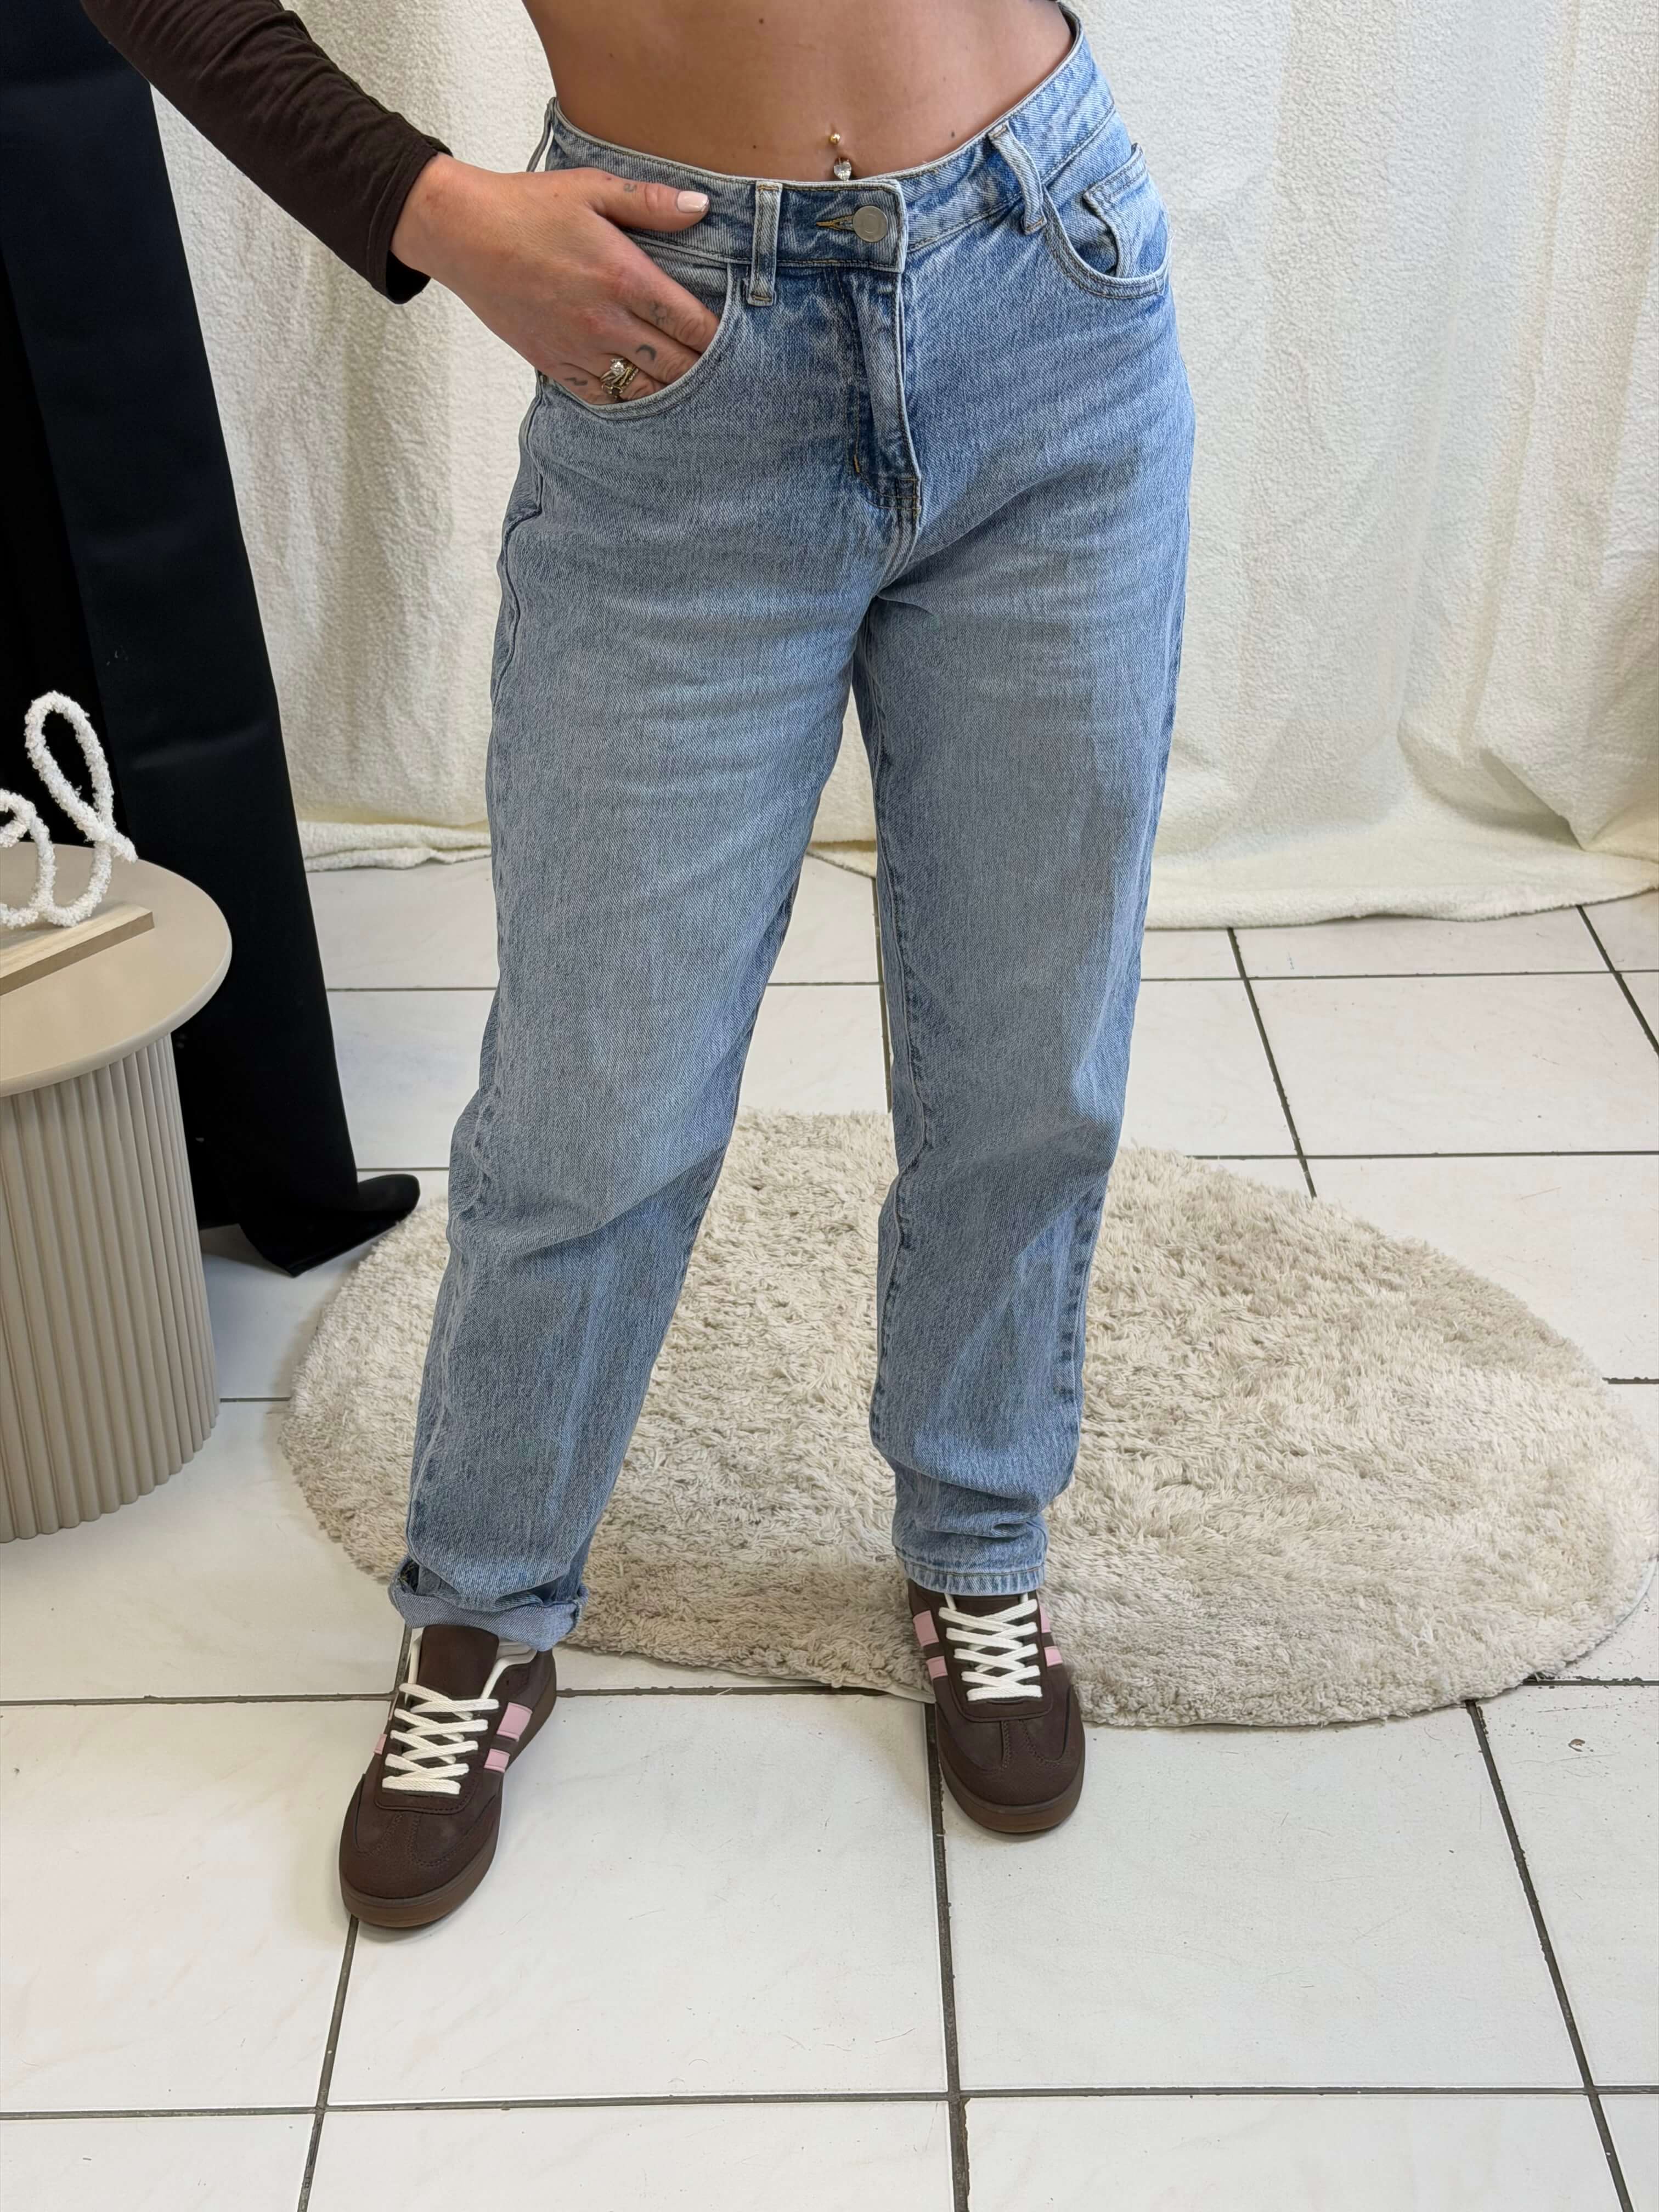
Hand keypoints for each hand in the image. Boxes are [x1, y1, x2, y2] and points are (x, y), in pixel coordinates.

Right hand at [392, 154, 718, 401]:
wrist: (463, 234)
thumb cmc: (529, 206)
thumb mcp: (593, 189)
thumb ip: (651, 203)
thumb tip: (702, 207)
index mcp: (623, 277)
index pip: (691, 323)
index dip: (720, 338)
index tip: (735, 340)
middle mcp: (605, 322)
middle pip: (676, 365)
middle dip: (704, 370)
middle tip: (723, 372)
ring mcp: (579, 349)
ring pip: (643, 389)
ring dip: (670, 390)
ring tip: (691, 388)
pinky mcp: (554, 365)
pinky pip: (604, 397)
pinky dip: (628, 398)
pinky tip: (644, 392)